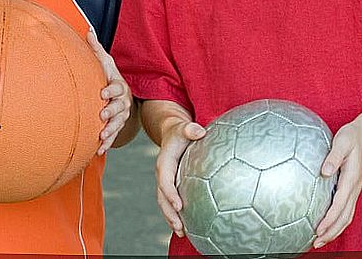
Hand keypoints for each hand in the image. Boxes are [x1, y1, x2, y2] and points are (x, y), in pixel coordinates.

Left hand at [88, 30, 132, 154]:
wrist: (119, 96)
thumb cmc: (108, 77)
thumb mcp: (105, 63)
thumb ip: (96, 50)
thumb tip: (88, 30)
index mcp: (119, 86)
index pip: (118, 88)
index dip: (111, 90)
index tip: (103, 92)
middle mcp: (123, 102)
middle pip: (120, 107)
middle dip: (112, 111)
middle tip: (102, 114)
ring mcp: (121, 116)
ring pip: (118, 123)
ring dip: (111, 129)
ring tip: (101, 135)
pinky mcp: (117, 127)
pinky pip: (114, 136)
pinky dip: (107, 143)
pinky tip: (99, 149)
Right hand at [155, 118, 205, 236]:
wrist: (173, 133)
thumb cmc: (181, 132)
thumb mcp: (184, 128)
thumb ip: (190, 129)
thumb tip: (199, 131)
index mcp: (164, 163)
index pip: (165, 181)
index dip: (170, 194)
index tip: (180, 206)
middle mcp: (163, 175)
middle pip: (162, 198)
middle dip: (169, 213)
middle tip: (180, 227)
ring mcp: (165, 182)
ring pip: (165, 204)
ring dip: (171, 218)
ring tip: (182, 232)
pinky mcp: (171, 186)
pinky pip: (171, 202)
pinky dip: (175, 215)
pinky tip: (186, 227)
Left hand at [313, 118, 361, 248]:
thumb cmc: (352, 136)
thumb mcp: (342, 141)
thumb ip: (333, 156)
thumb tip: (324, 171)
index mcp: (351, 178)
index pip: (340, 204)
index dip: (329, 219)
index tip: (318, 230)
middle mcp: (354, 188)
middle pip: (344, 217)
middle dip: (331, 232)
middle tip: (316, 243)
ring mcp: (354, 189)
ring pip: (346, 216)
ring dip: (334, 230)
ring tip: (320, 240)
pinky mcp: (352, 188)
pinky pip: (346, 210)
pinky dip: (337, 222)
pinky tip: (327, 225)